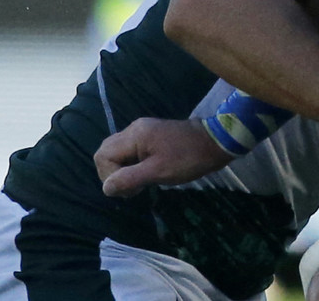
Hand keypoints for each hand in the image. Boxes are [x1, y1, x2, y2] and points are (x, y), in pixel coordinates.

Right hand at [94, 118, 232, 197]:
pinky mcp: (152, 137)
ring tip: (139, 185)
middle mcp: (134, 130)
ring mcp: (143, 132)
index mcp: (134, 135)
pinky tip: (145, 176)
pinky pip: (131, 152)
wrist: (215, 142)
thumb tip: (106, 188)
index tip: (129, 189)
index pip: (103, 156)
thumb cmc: (188, 158)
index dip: (109, 176)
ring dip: (123, 171)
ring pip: (119, 153)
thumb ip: (130, 178)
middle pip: (107, 152)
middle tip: (132, 189)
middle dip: (113, 174)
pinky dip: (132, 166)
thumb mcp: (158, 171)